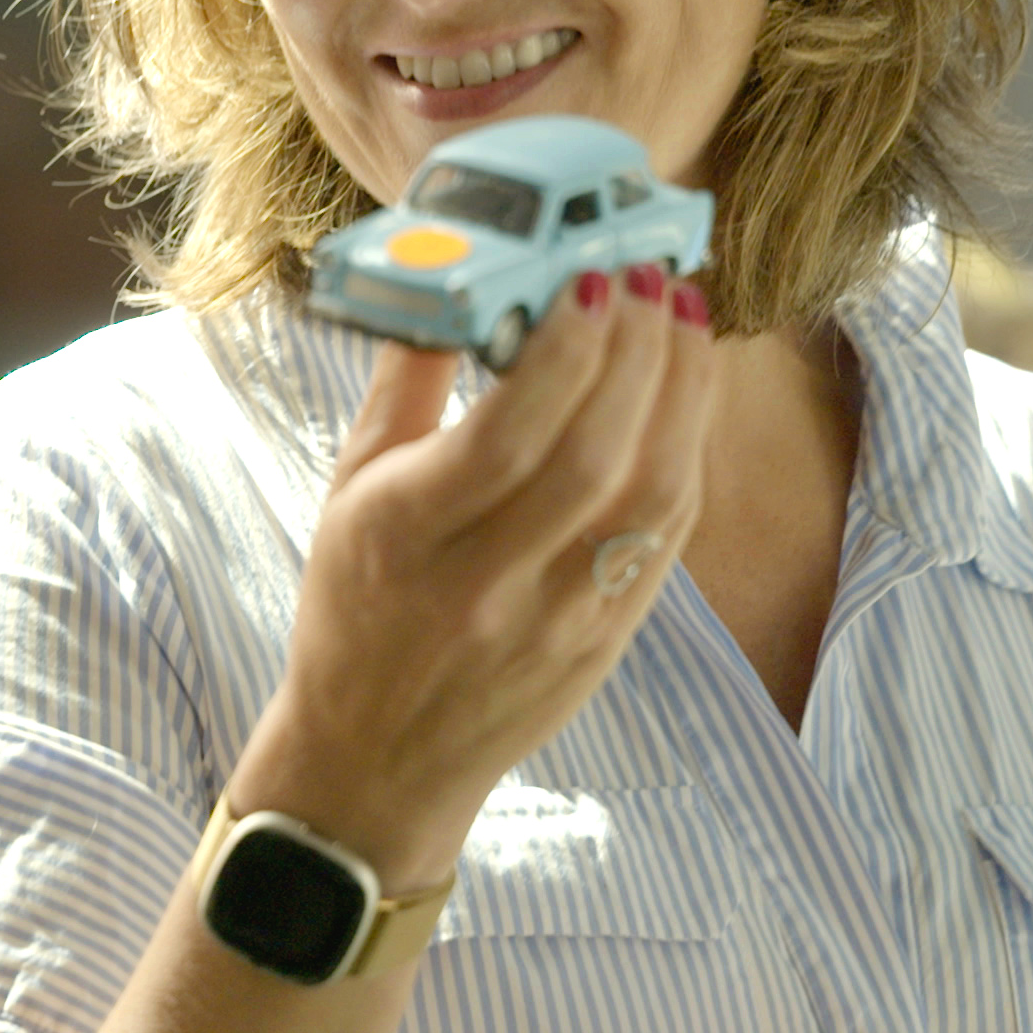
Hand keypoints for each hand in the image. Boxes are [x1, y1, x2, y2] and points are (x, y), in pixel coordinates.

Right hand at [233, 266, 718, 887]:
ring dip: (679, 391)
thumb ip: (403, 386)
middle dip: (634, 351)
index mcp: (404, 536)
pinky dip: (685, 449)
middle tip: (645, 272)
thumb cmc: (356, 608)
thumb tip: (454, 274)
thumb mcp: (348, 493)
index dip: (562, 350)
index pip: (503, 435)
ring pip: (648, 495)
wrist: (376, 759)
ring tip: (680, 313)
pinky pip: (666, 535)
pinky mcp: (605, 644)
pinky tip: (684, 390)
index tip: (588, 277)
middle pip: (592, 457)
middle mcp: (485, 585)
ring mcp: (556, 621)